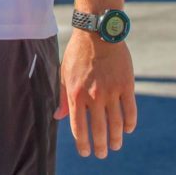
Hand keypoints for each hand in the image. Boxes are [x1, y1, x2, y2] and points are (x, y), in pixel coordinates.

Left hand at [55, 30, 136, 157]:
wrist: (97, 34)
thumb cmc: (78, 54)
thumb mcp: (64, 73)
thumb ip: (63, 96)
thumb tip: (58, 117)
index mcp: (76, 93)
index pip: (78, 126)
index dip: (82, 143)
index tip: (85, 152)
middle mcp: (94, 96)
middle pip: (99, 129)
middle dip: (100, 146)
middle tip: (101, 154)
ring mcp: (111, 92)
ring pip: (117, 124)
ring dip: (115, 139)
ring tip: (114, 146)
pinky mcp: (127, 86)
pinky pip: (130, 111)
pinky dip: (130, 124)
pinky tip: (127, 129)